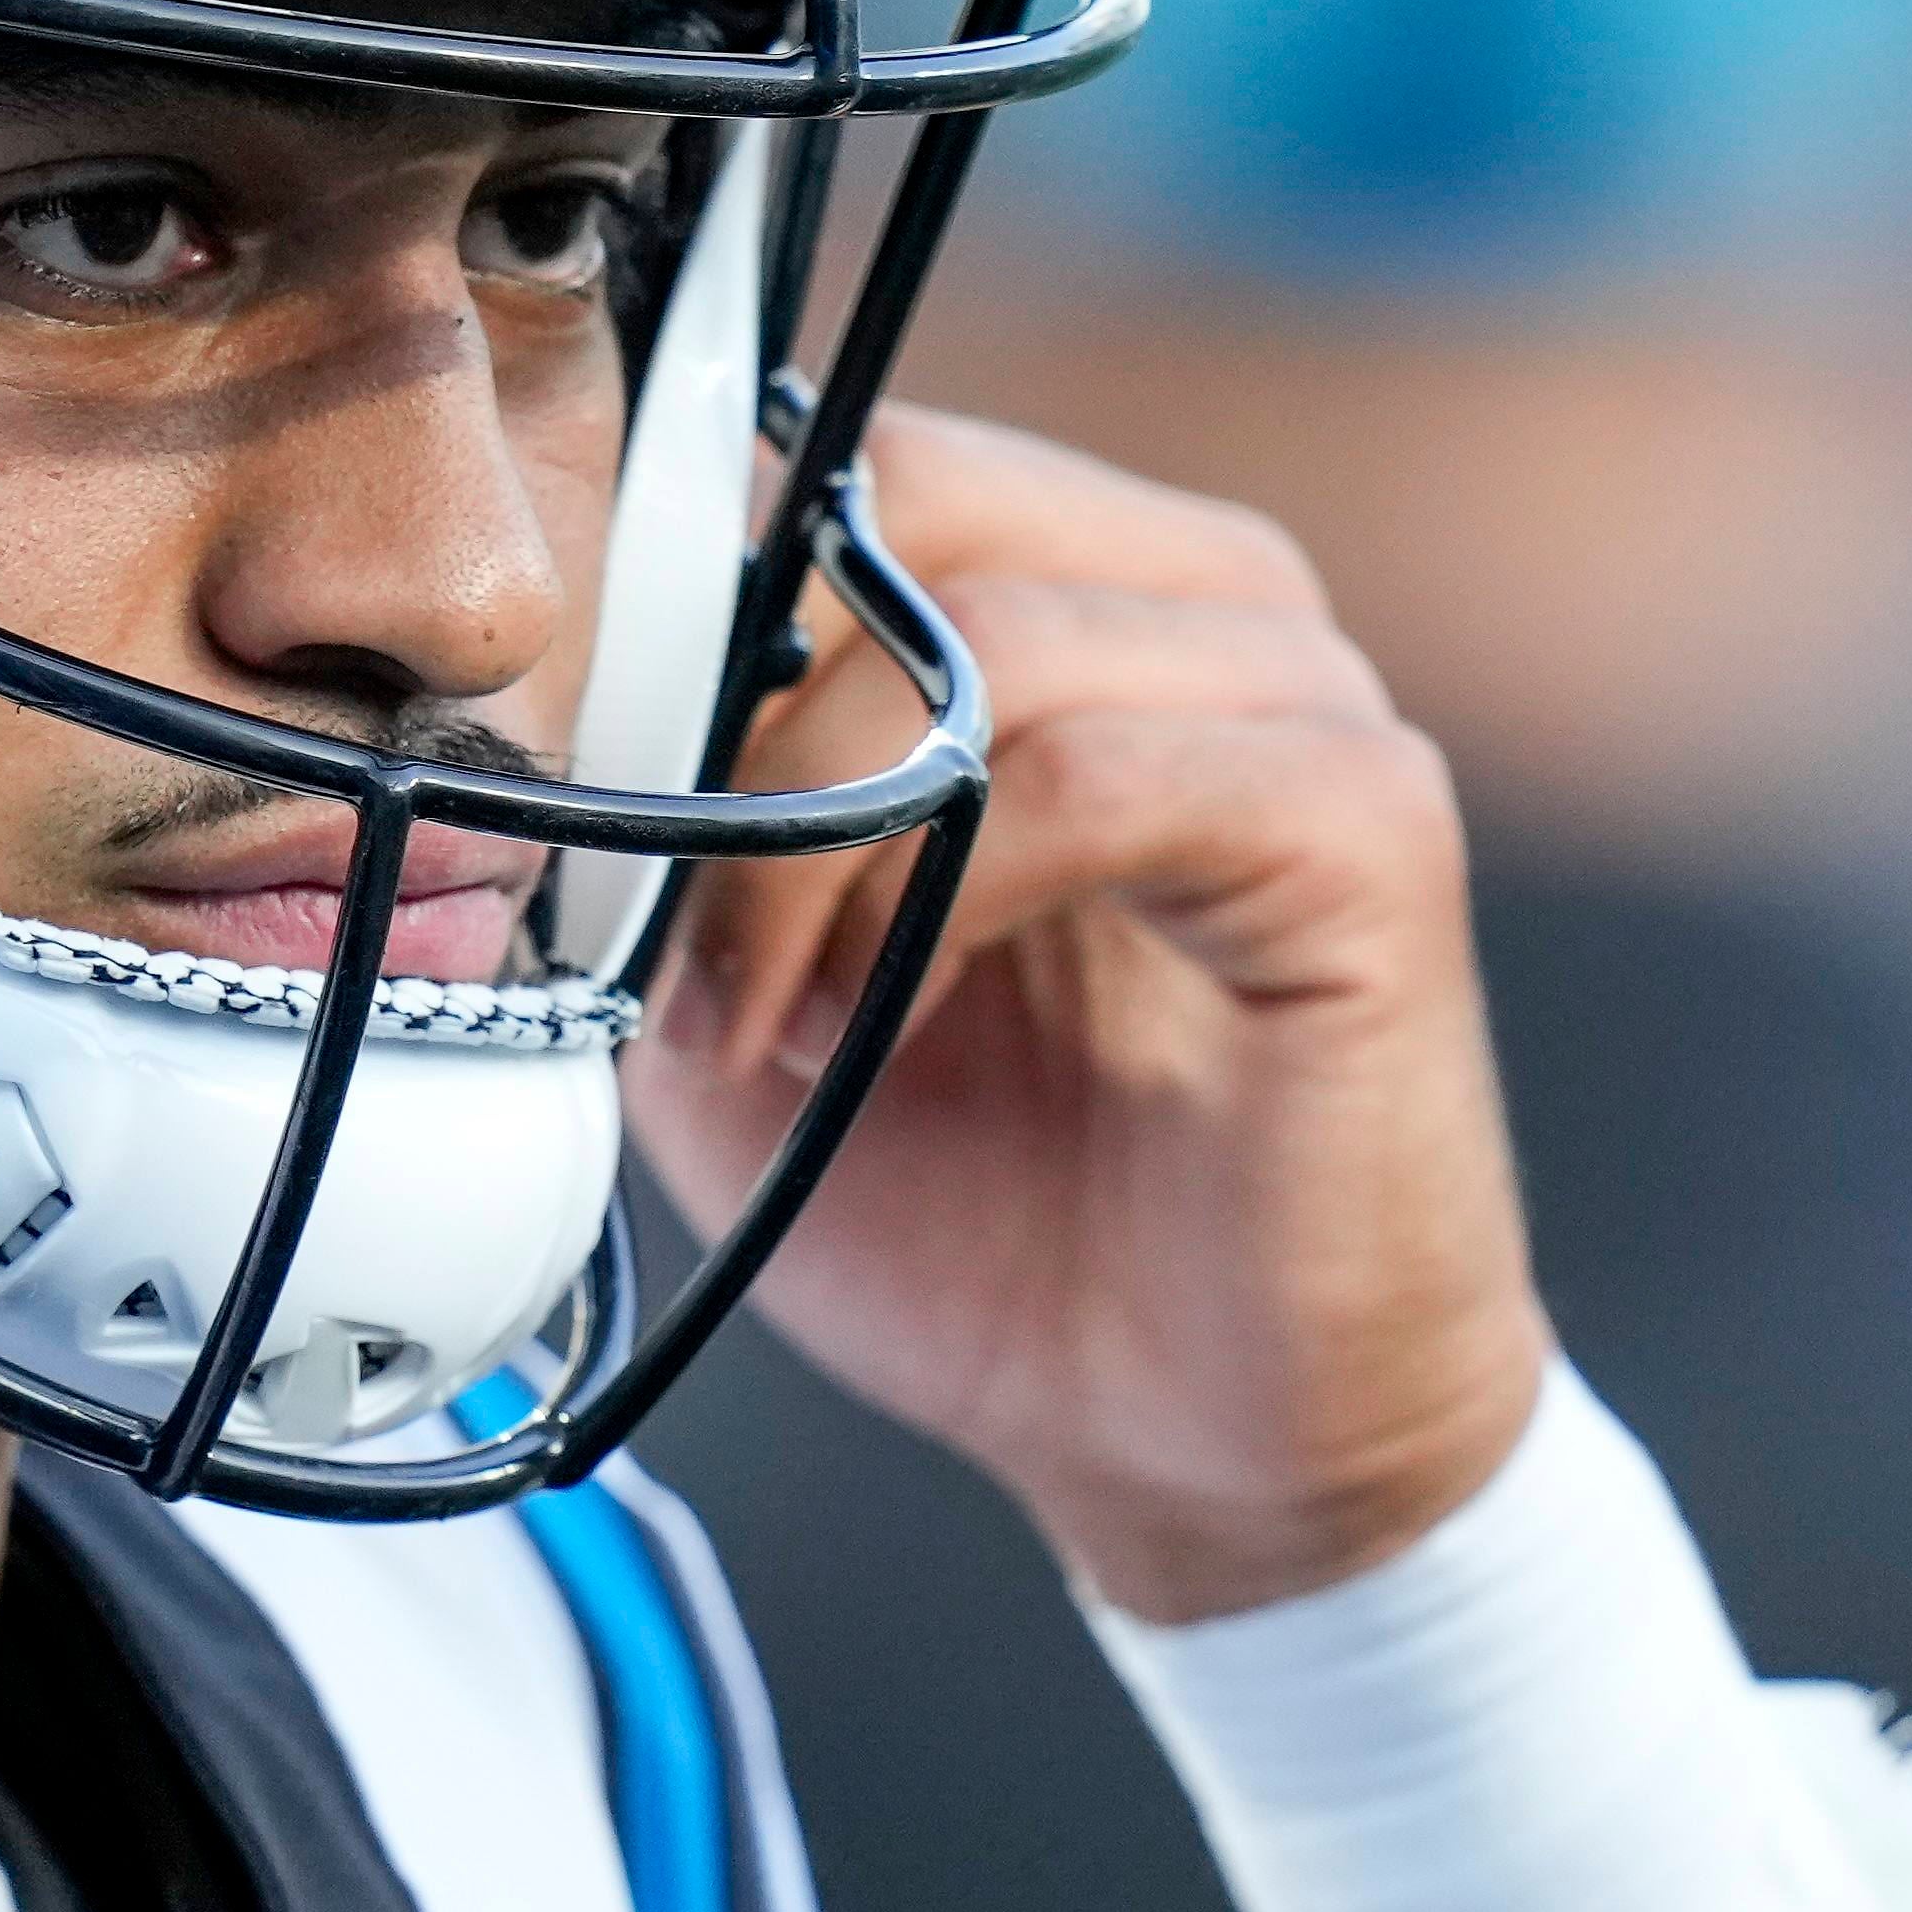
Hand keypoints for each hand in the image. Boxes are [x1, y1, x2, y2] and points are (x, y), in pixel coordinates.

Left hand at [633, 405, 1547, 1621]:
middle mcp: (1209, 601)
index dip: (678, 614)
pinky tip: (875, 1034)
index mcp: (1073, 594)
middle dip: (735, 729)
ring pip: (990, 646)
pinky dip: (936, 904)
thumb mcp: (748, 972)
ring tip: (766, 1022)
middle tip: (673, 940)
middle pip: (904, 513)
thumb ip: (678, 810)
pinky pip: (1095, 779)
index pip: (843, 464)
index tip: (575, 809)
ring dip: (813, 844)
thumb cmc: (982, 1203)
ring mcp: (1309, 697)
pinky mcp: (1369, 825)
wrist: (1192, 1446)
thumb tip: (541, 705)